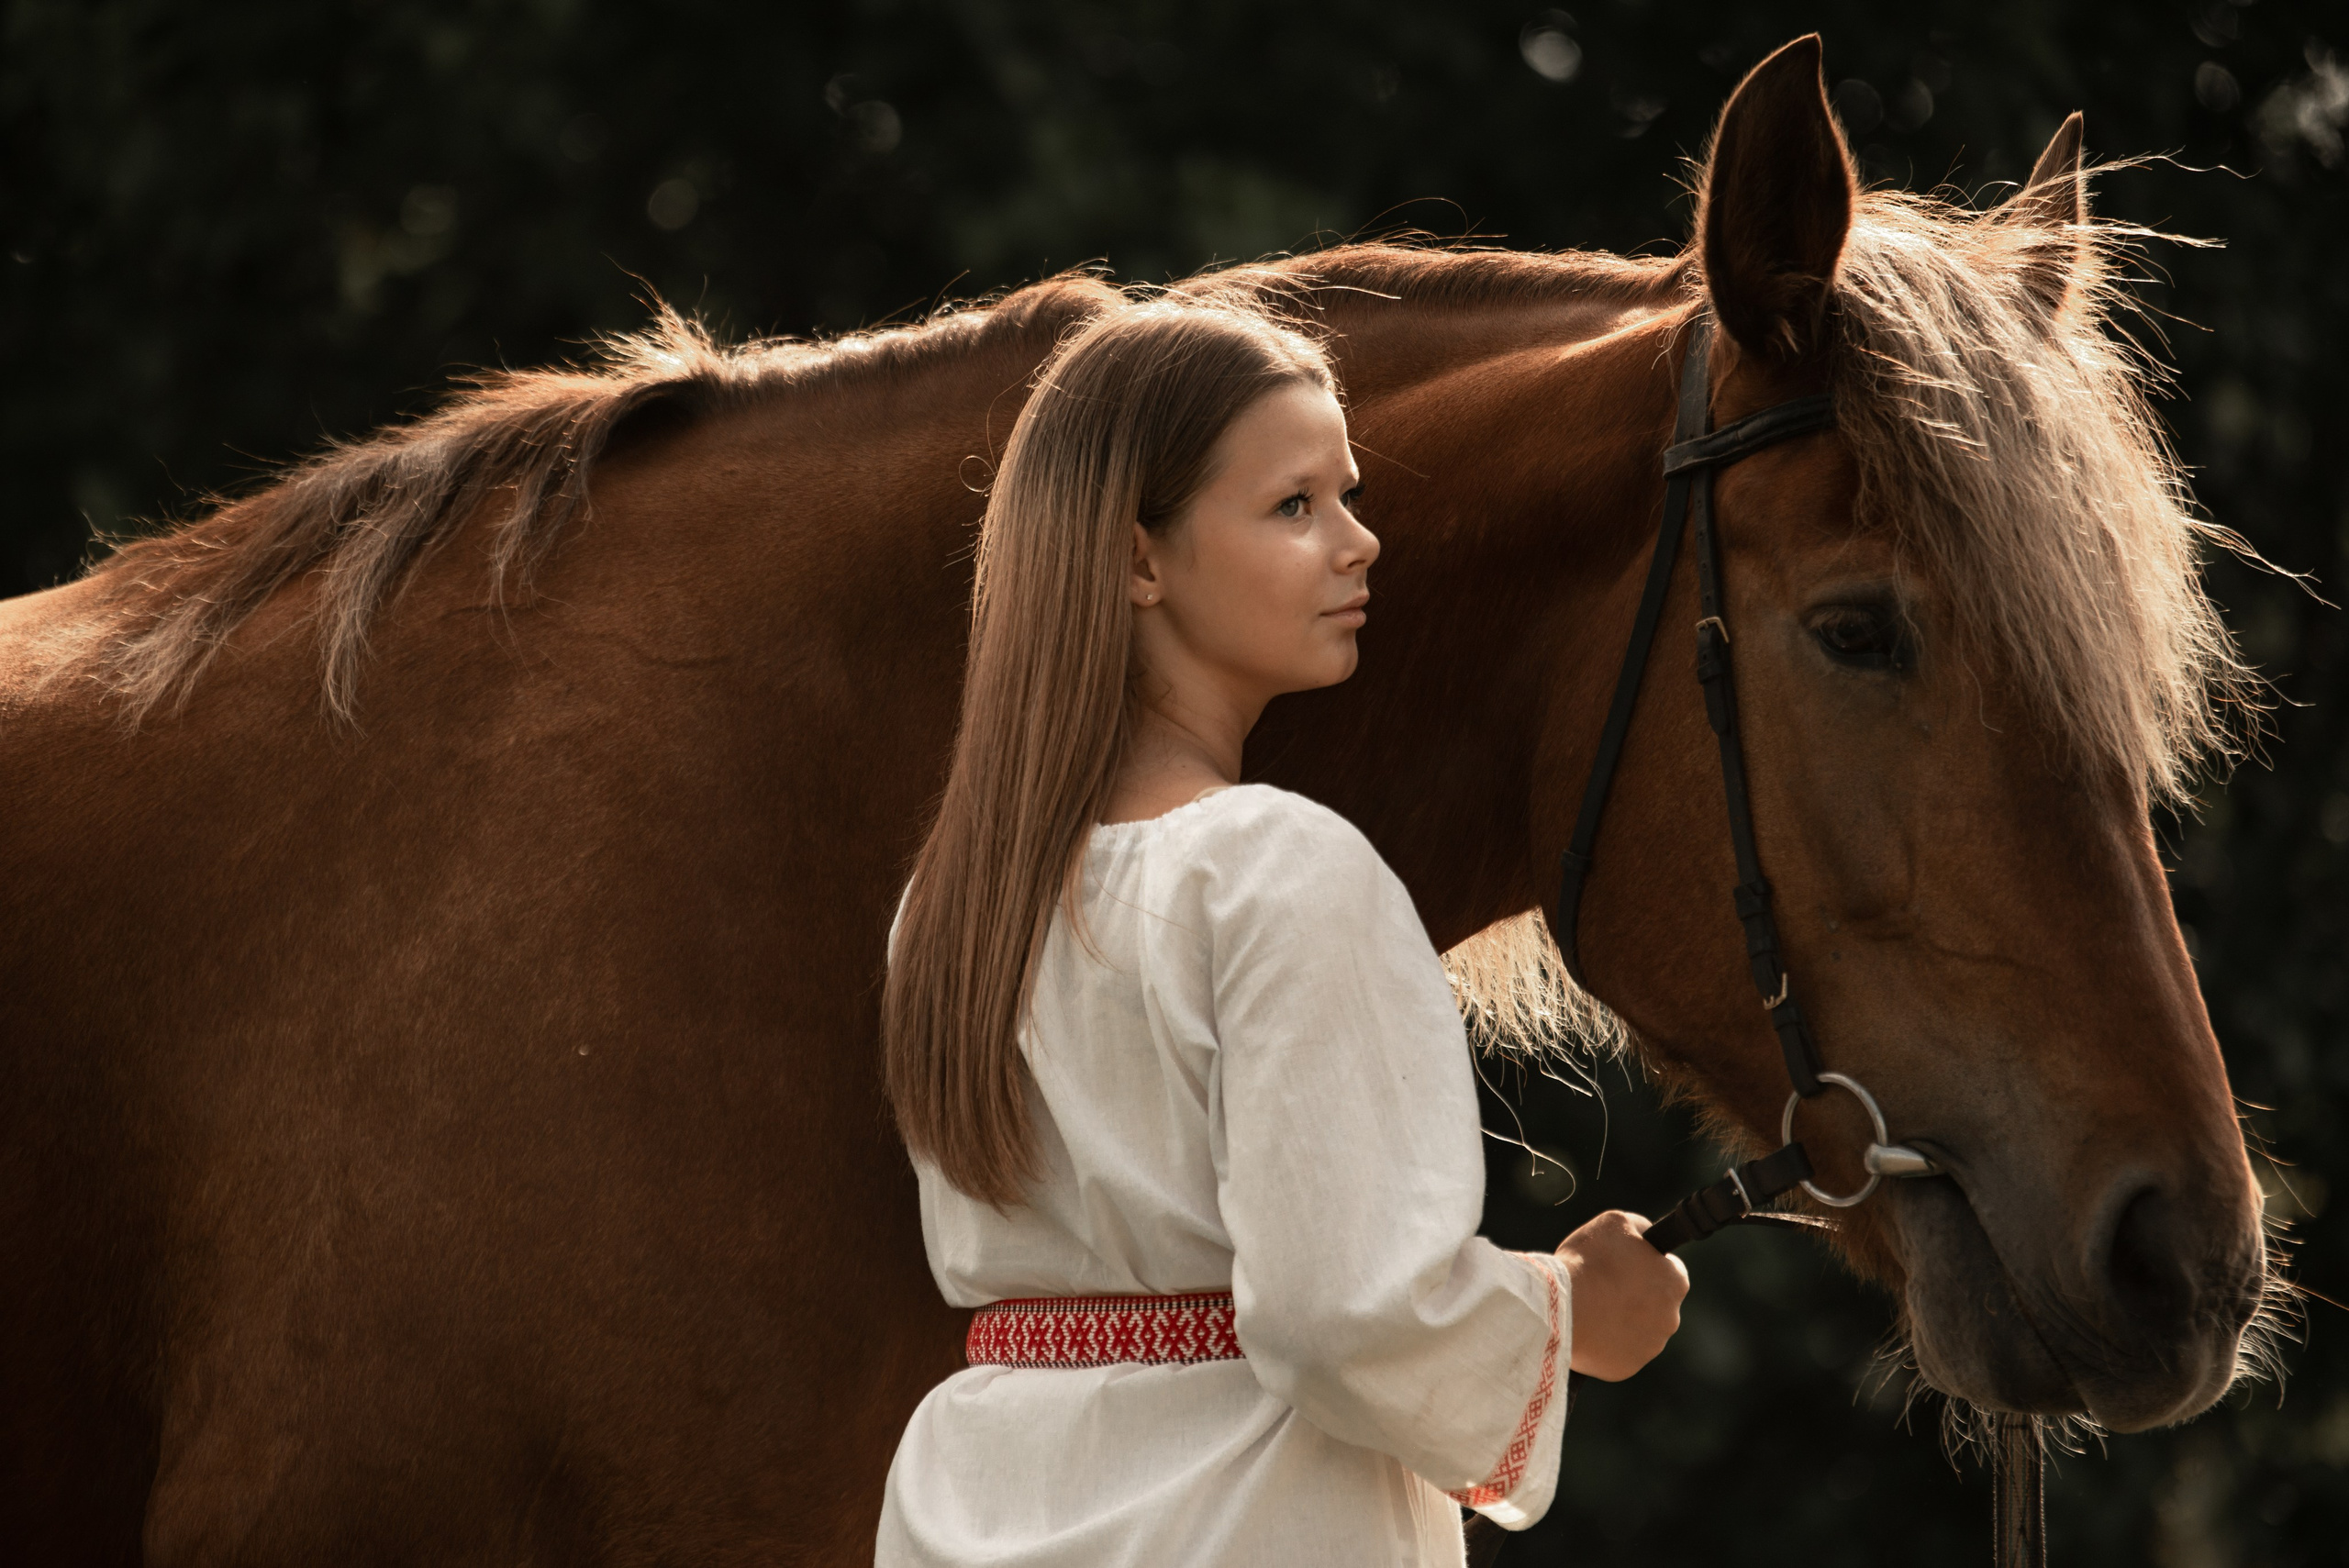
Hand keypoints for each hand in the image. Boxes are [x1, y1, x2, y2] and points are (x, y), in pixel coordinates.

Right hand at [1556, 1210, 1688, 1380]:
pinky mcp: (1627, 1367)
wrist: (1559, 1307)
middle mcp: (1671, 1318)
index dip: (1648, 1264)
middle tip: (1605, 1285)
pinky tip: (1588, 1328)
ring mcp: (1649, 1347)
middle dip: (1636, 1295)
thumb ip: (1641, 1229)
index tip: (1626, 1264)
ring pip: (1639, 1329)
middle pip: (1656, 1303)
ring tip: (1591, 1307)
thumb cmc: (1589, 1261)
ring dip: (1622, 1319)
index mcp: (1675, 1281)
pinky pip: (1620, 1351)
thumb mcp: (1617, 1222)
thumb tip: (1648, 1237)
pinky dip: (1607, 1342)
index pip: (1671, 1271)